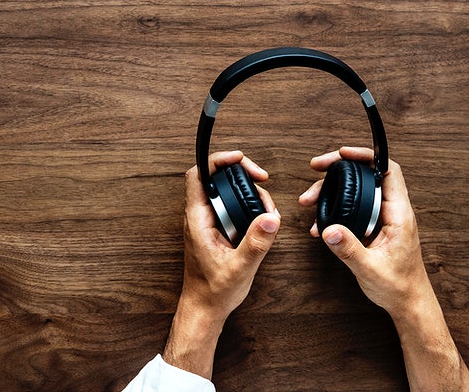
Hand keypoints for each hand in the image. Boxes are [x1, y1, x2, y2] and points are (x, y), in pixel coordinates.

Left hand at [162, 151, 280, 377]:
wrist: (205, 309)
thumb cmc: (214, 291)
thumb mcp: (239, 268)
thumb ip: (255, 243)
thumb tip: (271, 218)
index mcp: (197, 219)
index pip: (198, 175)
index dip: (217, 160)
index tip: (239, 159)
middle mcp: (200, 216)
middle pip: (216, 178)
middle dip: (240, 173)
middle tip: (262, 179)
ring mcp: (208, 222)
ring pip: (226, 192)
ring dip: (247, 192)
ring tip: (267, 206)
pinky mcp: (217, 230)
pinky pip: (231, 208)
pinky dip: (248, 207)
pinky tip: (263, 220)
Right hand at [297, 146, 428, 315]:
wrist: (409, 305)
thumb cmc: (399, 288)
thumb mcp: (370, 270)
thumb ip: (349, 249)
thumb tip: (329, 229)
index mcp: (399, 215)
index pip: (388, 171)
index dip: (367, 156)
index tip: (343, 154)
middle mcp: (393, 212)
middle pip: (367, 176)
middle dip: (339, 169)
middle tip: (317, 168)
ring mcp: (384, 219)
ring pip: (357, 192)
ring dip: (333, 191)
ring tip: (309, 199)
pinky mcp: (375, 228)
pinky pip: (355, 209)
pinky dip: (336, 209)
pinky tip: (319, 224)